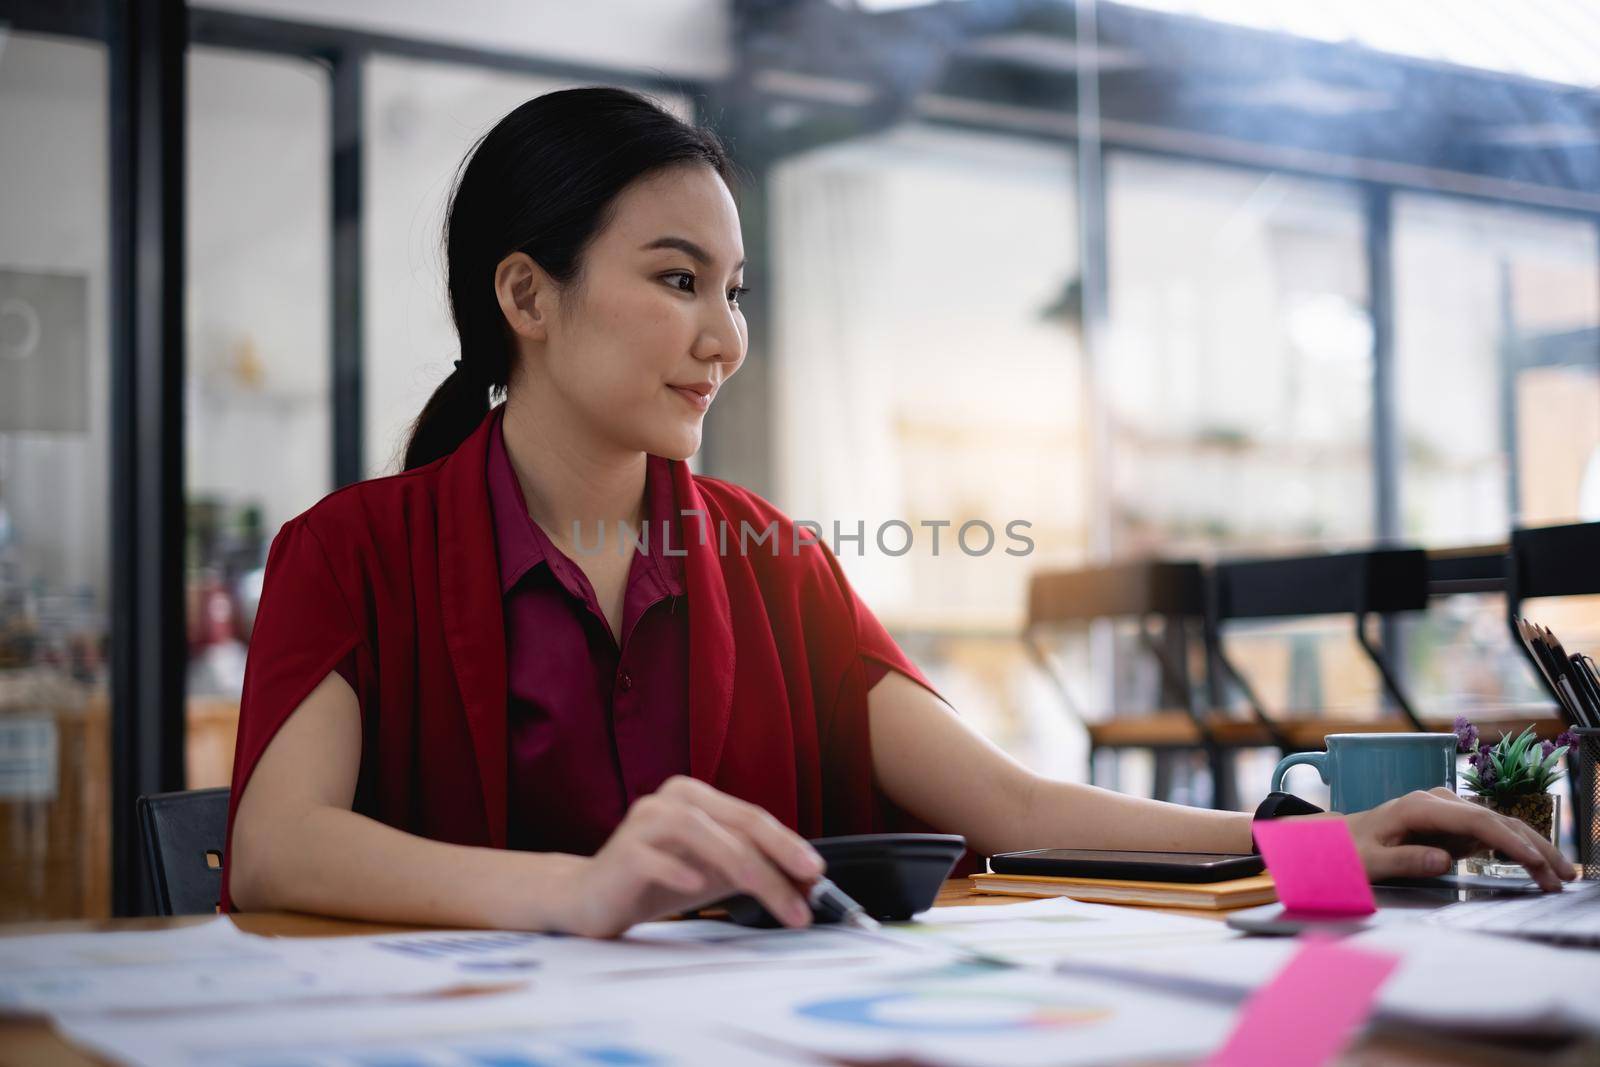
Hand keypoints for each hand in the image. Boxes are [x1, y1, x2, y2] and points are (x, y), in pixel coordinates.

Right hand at [552, 776, 825, 938]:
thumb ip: (753, 870)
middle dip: (776, 855)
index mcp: (696, 798)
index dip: (788, 843)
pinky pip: (651, 857)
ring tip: (766, 891)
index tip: (817, 874)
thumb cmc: (657, 881)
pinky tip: (697, 885)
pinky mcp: (620, 853)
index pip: (752, 818)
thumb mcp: (714, 874)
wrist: (592, 898)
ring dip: (740, 864)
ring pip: (699, 831)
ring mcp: (643, 823)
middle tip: (806, 885)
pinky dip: (677, 869)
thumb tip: (806, 883)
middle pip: (734, 821)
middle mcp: (671, 800)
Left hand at [1342, 787, 1575, 891]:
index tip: (1532, 862)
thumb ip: (1403, 860)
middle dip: (1531, 846)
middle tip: (1562, 875)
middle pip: (1494, 820)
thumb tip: (1444, 860)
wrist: (1339, 838)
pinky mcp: (1452, 825)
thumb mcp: (1368, 861)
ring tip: (1561, 875)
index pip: (1474, 819)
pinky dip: (1516, 850)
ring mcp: (1448, 812)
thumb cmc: (1349, 850)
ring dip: (1531, 849)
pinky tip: (1539, 867)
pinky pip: (1491, 835)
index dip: (1506, 840)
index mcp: (1419, 807)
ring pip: (1499, 826)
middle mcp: (1438, 803)